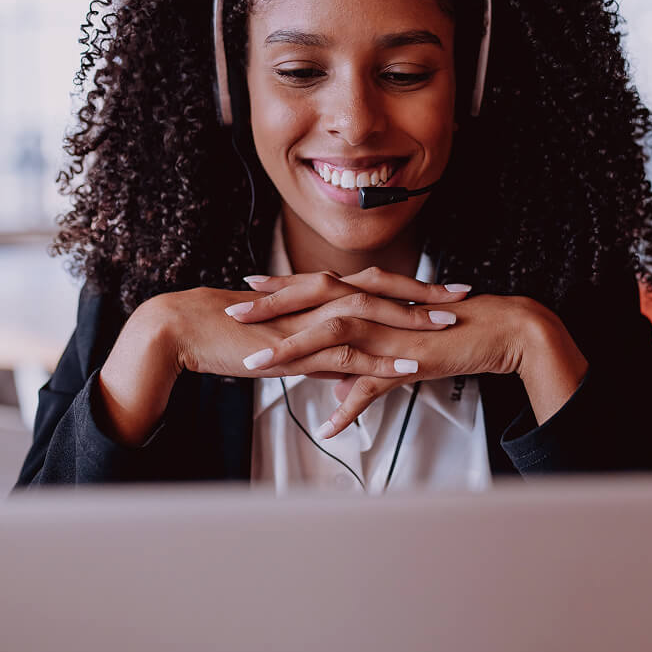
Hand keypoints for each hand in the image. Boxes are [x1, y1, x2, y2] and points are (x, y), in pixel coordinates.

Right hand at [157, 276, 458, 383]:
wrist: (188, 328)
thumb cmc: (229, 332)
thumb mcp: (283, 338)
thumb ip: (316, 349)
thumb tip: (340, 367)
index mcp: (316, 292)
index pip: (374, 283)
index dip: (412, 286)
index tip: (445, 288)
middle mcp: (318, 298)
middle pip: (383, 291)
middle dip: (426, 295)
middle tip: (464, 298)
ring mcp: (310, 321)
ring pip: (372, 319)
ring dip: (412, 324)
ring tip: (448, 330)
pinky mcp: (298, 348)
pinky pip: (349, 356)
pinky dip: (382, 362)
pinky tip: (408, 368)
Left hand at [233, 270, 545, 438]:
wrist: (497, 330)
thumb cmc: (450, 331)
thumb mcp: (397, 350)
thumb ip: (361, 369)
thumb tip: (335, 389)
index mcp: (371, 298)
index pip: (317, 287)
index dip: (281, 289)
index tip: (245, 290)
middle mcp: (376, 307)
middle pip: (314, 301)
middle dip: (271, 308)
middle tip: (233, 314)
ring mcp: (390, 331)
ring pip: (333, 335)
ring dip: (293, 350)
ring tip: (257, 365)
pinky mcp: (409, 357)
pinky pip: (373, 383)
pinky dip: (349, 404)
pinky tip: (328, 425)